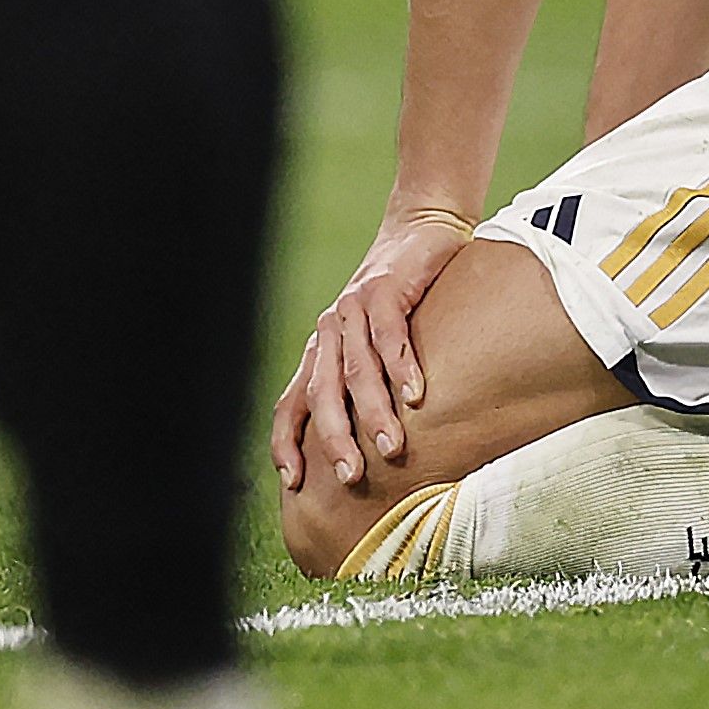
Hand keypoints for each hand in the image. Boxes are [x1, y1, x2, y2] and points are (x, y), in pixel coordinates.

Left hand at [271, 205, 482, 494]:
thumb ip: (368, 378)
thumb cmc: (404, 296)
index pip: (292, 403)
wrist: (420, 227)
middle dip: (334, 438)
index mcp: (320, 350)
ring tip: (391, 446)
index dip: (287, 442)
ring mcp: (354, 309)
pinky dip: (402, 367)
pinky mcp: (385, 289)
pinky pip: (390, 335)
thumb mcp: (374, 339)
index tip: (294, 481)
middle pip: (322, 394)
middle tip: (351, 475)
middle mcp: (329, 331)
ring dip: (373, 411)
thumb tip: (374, 441)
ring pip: (357, 369)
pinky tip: (416, 395)